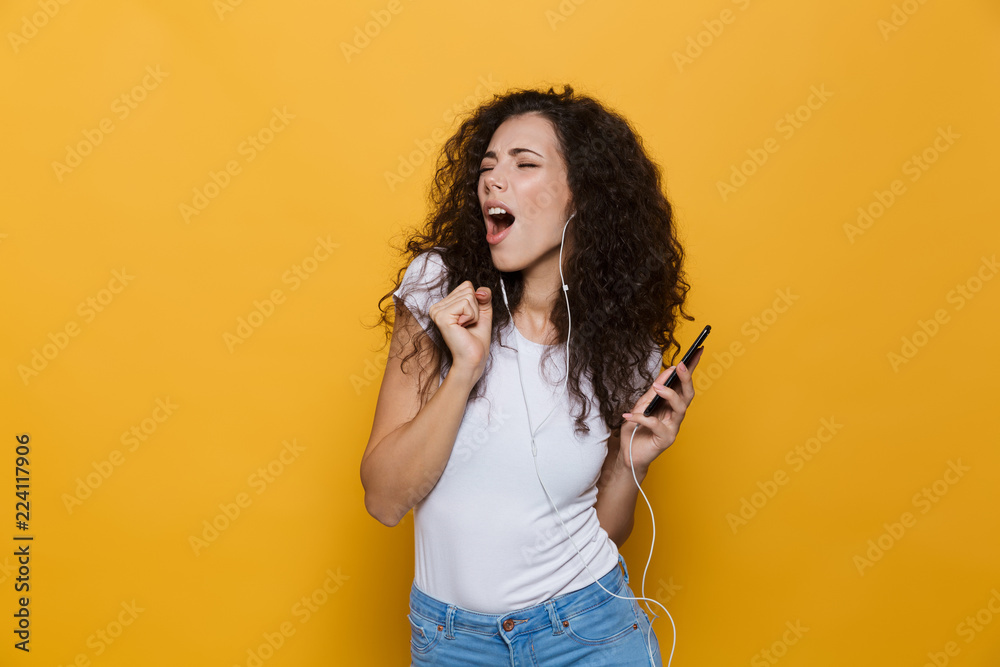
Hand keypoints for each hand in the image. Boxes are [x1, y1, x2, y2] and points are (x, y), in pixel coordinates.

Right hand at [428, 281, 492, 382]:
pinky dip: (471, 316)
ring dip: (474, 313)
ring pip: (468, 295)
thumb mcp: (483, 311)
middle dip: (475, 307)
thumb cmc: (477, 338)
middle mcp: (437, 307)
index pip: (466, 286)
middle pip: (468, 289)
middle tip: (468, 324)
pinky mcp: (442, 316)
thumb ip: (484, 296)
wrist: (474, 357)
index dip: (476, 302)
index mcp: (443, 305)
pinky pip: (466, 303)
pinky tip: (463, 327)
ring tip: (466, 326)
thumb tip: (481, 290)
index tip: (469, 319)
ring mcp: (437, 311)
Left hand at [619, 347, 704, 472]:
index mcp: (671, 405)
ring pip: (680, 408)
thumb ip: (653, 391)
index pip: (684, 385)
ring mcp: (673, 428)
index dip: (691, 369)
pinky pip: (657, 426)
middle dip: (686, 379)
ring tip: (657, 388)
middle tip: (680, 365)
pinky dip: (642, 419)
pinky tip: (629, 416)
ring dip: (669, 395)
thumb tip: (666, 372)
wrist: (629, 454)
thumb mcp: (641, 405)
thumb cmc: (636, 429)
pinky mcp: (665, 440)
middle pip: (688, 395)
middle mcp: (675, 415)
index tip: (697, 351)